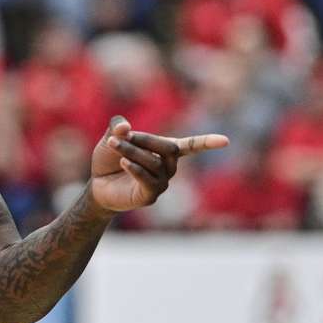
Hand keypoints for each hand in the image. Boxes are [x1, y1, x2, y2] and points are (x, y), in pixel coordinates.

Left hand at [91, 117, 228, 211]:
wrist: (97, 186)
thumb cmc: (108, 160)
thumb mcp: (111, 138)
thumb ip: (117, 128)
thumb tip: (125, 126)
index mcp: (165, 150)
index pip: (190, 146)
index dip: (206, 142)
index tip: (225, 141)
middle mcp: (168, 167)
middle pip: (169, 149)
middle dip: (145, 139)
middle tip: (121, 136)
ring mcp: (161, 183)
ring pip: (154, 162)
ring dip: (132, 152)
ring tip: (114, 146)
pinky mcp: (150, 196)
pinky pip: (148, 179)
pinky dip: (136, 168)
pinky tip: (123, 162)